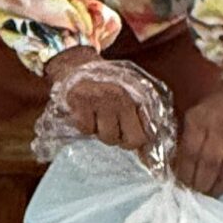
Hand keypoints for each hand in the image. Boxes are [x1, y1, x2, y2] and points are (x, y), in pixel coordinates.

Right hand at [44, 48, 161, 150]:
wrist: (75, 66)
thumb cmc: (104, 87)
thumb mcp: (126, 98)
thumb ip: (139, 121)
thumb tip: (147, 157)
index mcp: (137, 97)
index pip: (146, 134)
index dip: (137, 143)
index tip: (127, 139)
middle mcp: (122, 97)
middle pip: (130, 140)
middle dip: (120, 140)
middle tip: (112, 128)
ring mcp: (101, 98)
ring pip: (107, 136)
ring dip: (100, 132)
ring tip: (97, 117)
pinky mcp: (81, 100)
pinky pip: (86, 129)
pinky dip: (84, 126)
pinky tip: (84, 112)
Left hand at [174, 80, 222, 196]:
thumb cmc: (217, 105)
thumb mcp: (196, 114)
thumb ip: (188, 138)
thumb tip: (179, 166)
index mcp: (199, 120)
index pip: (190, 152)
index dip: (186, 172)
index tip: (183, 183)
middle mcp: (219, 128)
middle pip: (209, 164)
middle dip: (202, 184)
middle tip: (198, 192)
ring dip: (219, 187)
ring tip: (212, 193)